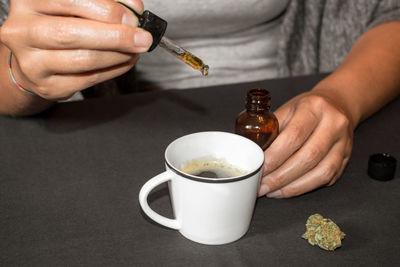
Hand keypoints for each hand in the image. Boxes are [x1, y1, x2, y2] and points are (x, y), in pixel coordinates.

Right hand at [0, 0, 151, 99]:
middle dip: (116, 36)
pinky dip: (114, 70)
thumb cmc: (59, 25)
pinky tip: (125, 61)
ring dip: (118, 55)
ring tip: (135, 49)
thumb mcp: (74, 6)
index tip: (133, 16)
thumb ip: (102, 4)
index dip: (107, 9)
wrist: (36, 58)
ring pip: (84, 59)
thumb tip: (133, 9)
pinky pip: (88, 79)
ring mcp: (31, 62)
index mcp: (28, 0)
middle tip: (142, 38)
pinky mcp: (47, 86)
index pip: (70, 0)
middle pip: (73, 33)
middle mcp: (22, 31)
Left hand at [258, 91, 353, 197]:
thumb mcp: (287, 109)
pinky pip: (327, 178)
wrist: (337, 104)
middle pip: (307, 157)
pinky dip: (305, 187)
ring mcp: (344, 142)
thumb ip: (271, 129)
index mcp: (314, 107)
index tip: (259, 169)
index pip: (294, 136)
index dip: (275, 157)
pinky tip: (287, 190)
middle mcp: (334, 124)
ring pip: (320, 172)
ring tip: (272, 192)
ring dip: (293, 186)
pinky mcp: (346, 158)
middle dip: (281, 176)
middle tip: (262, 186)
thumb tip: (252, 153)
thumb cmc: (306, 108)